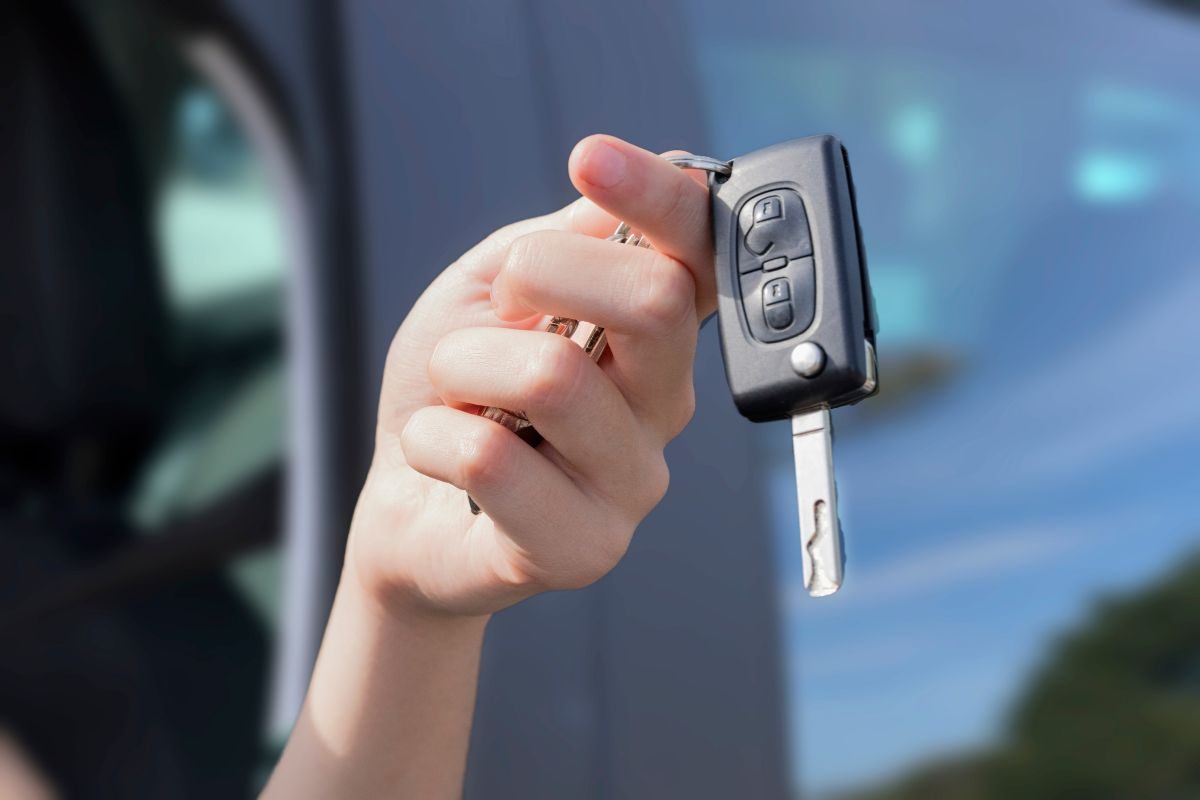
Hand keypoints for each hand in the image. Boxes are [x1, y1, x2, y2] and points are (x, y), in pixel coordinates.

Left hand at [346, 135, 712, 616]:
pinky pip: (492, 460)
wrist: (405, 500)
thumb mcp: (486, 292)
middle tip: (494, 304)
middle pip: (656, 304)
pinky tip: (438, 453)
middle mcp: (663, 407)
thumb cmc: (452, 393)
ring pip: (553, 377)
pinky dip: (431, 435)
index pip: (698, 255)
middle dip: (542, 273)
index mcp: (652, 337)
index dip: (661, 197)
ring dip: (463, 365)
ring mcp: (630, 484)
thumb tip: (625, 196)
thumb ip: (554, 243)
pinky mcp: (582, 549)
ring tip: (454, 395)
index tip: (593, 160)